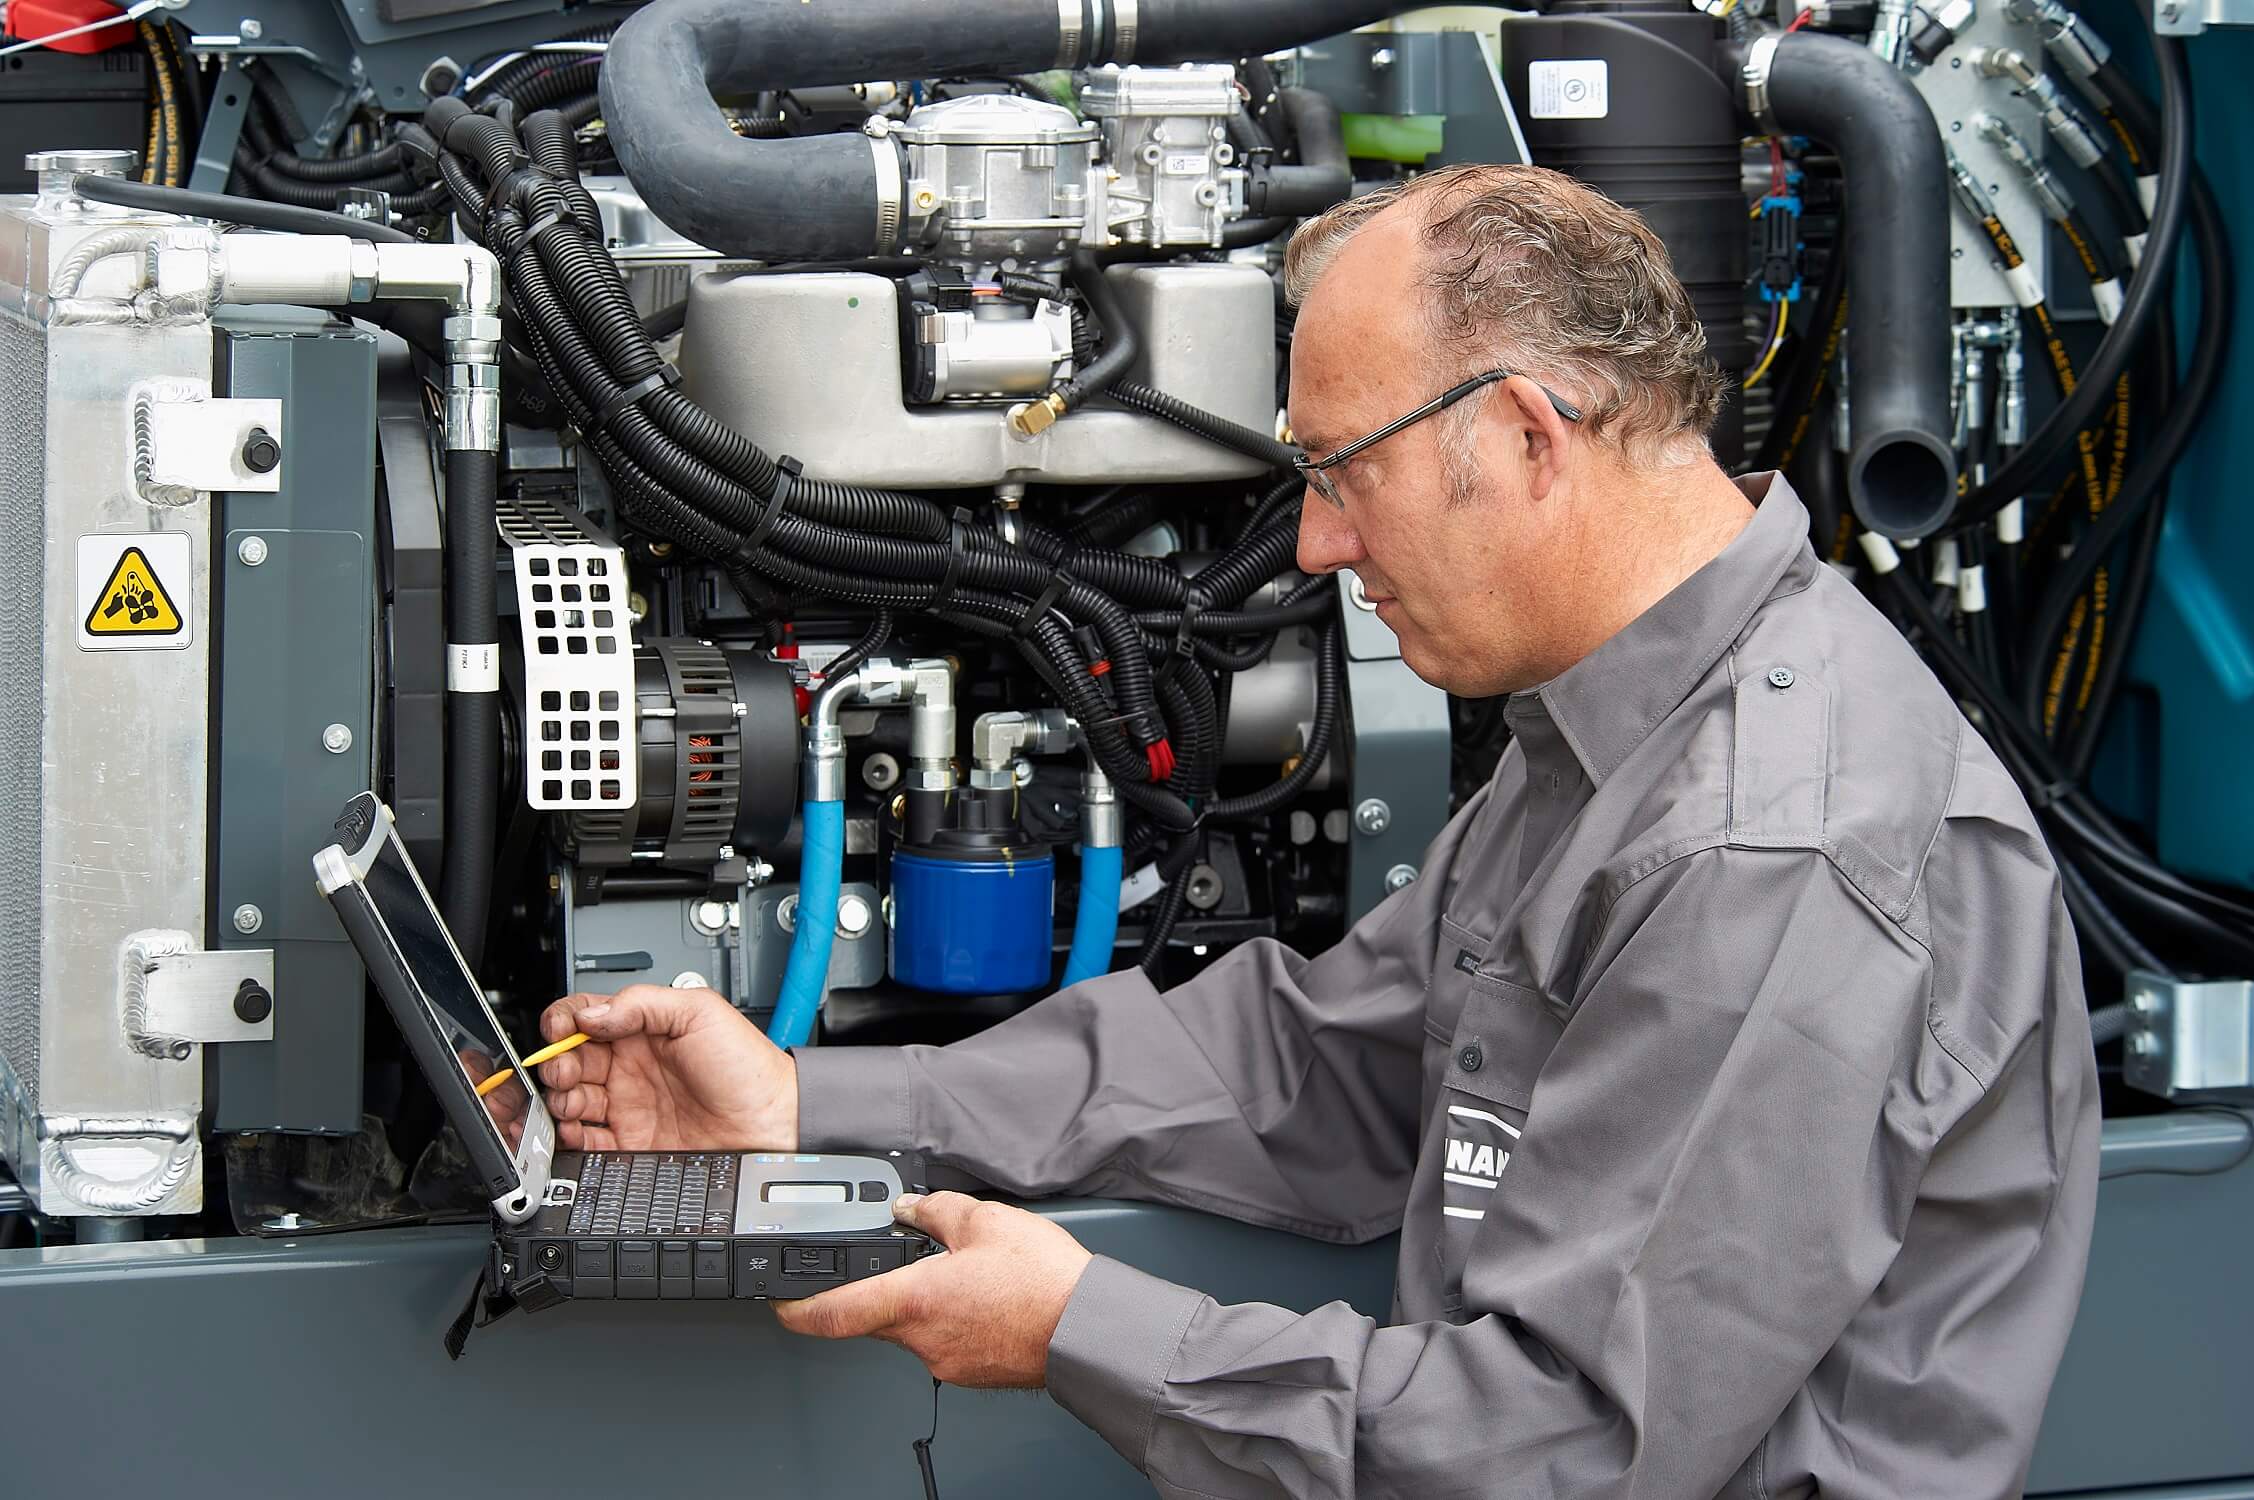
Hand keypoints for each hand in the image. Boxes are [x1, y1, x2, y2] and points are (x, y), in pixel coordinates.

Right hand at [536, 984, 797, 1151]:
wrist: (772, 1122)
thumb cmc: (748, 1067)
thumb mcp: (700, 1011)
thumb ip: (643, 1003)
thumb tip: (593, 1013)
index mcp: (643, 1030)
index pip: (586, 1018)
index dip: (565, 1021)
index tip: (561, 1030)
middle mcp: (631, 1066)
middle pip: (570, 1059)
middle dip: (557, 1062)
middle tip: (565, 1069)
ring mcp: (629, 1105)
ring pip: (571, 1099)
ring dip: (559, 1097)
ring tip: (572, 1098)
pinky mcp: (630, 1143)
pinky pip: (586, 1140)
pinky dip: (569, 1134)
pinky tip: (574, 1126)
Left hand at [773, 1192, 1093, 1388]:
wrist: (1087, 1329)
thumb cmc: (1043, 1281)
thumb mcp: (986, 1220)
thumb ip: (936, 1210)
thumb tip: (909, 1207)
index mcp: (913, 1301)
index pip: (830, 1313)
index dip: (795, 1308)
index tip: (781, 1302)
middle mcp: (921, 1340)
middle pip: (873, 1317)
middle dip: (880, 1288)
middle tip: (905, 1259)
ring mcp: (945, 1361)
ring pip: (912, 1328)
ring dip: (922, 1301)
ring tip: (965, 1273)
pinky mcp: (970, 1371)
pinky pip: (943, 1341)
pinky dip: (951, 1318)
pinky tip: (984, 1297)